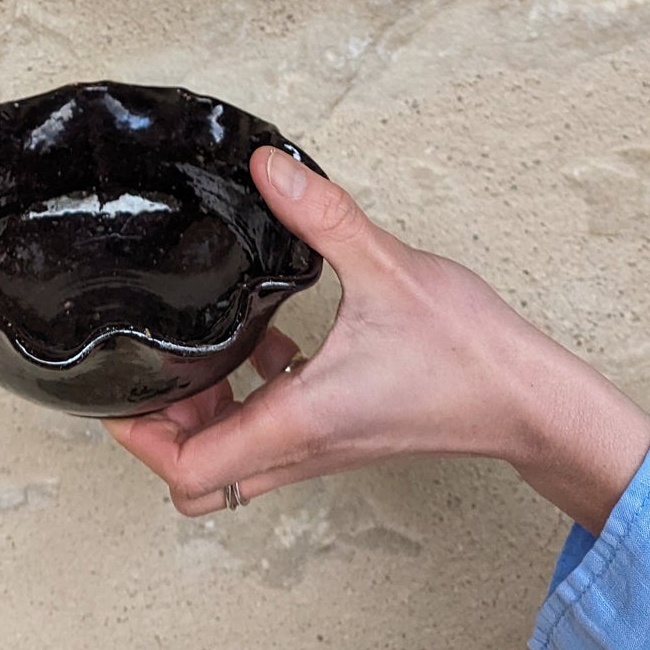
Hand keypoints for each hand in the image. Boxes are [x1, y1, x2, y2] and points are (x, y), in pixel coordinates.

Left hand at [104, 148, 649, 534]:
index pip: (190, 472)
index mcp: (299, 421)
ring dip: (202, 417)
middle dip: (159, 432)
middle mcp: (303, 447)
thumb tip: (269, 169)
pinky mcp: (343, 431)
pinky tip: (262, 343)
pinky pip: (273, 433)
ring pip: (234, 463)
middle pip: (198, 480)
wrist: (532, 402)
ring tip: (194, 351)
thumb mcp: (386, 267)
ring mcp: (324, 446)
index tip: (117, 392)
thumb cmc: (469, 354)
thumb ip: (322, 214)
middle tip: (147, 368)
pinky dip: (249, 398)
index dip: (140, 438)